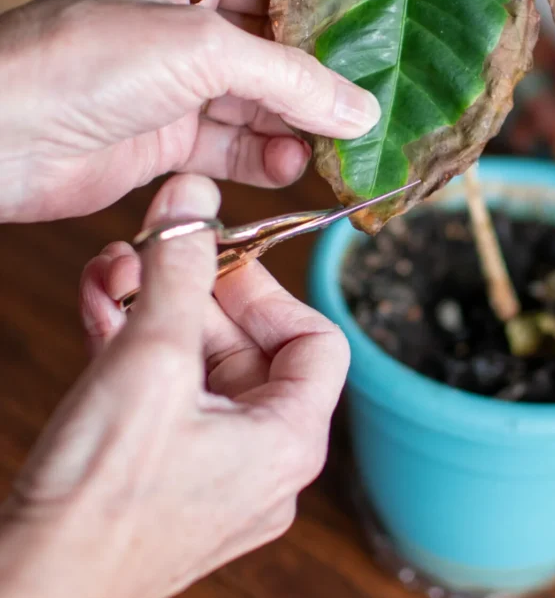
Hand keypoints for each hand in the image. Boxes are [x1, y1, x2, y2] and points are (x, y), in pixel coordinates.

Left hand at [0, 0, 379, 221]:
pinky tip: (293, 165)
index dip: (320, 3)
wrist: (0, 140)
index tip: (374, 30)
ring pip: (253, 102)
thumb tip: (360, 109)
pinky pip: (229, 146)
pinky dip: (262, 158)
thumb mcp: (202, 50)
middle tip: (367, 100)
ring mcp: (171, 82)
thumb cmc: (84, 61)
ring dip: (294, 125)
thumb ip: (289, 79)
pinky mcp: (165, 137)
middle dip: (315, 77)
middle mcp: (176, 20)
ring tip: (340, 143)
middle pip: (268, 46)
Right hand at [0, 175, 349, 597]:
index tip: (218, 259)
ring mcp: (213, 468)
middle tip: (147, 255)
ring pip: (197, 364)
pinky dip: (137, 348)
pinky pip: (165, 393)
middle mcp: (262, 459)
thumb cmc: (99, 502)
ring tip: (112, 275)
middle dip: (190, 292)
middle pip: (246, 345)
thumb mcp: (150, 361)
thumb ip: (178, 272)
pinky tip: (100, 310)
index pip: (315, 340)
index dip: (268, 290)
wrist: (32, 589)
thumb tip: (195, 201)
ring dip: (155, 312)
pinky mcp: (165, 471)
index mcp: (288, 440)